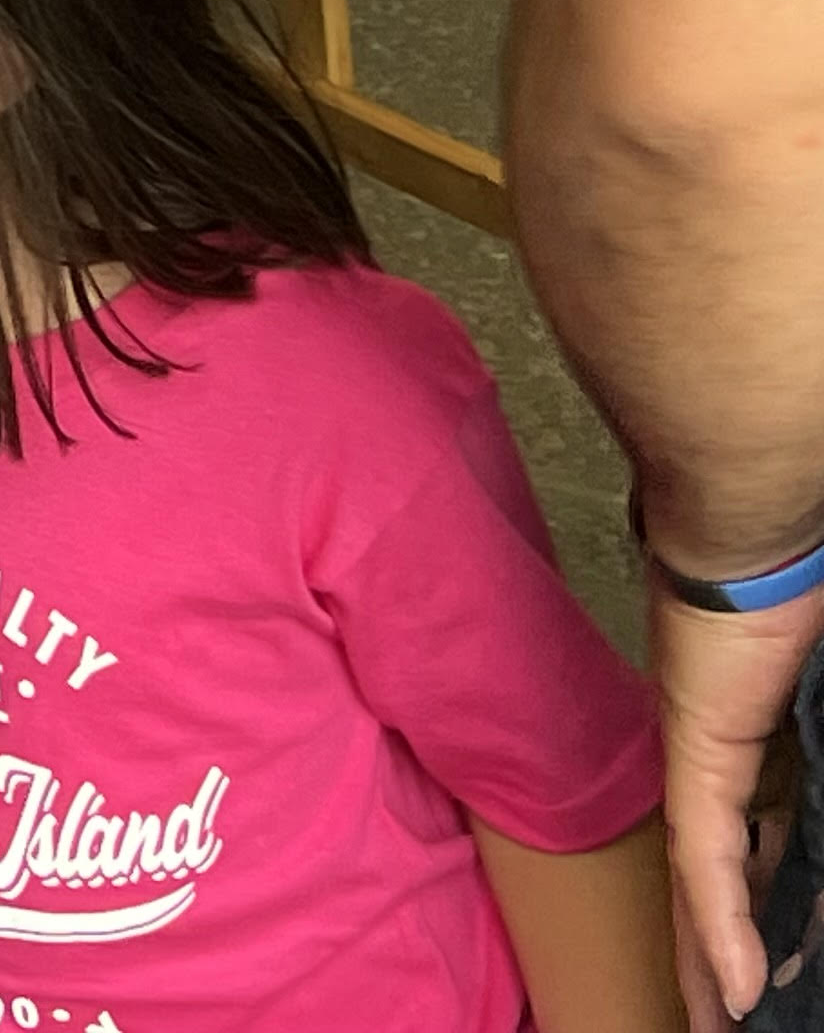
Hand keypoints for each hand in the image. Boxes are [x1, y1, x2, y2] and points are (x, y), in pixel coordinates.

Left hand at [650, 574, 823, 1023]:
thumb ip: (814, 744)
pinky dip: (720, 927)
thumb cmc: (804, 589)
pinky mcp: (697, 756)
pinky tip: (730, 989)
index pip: (769, 844)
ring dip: (710, 960)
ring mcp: (708, 760)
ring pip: (705, 886)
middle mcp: (733, 760)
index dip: (773, 905)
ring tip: (715, 1025)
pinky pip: (708, 862)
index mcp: (772, 745)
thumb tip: (806, 774)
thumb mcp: (818, 701)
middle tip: (736, 1010)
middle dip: (734, 946)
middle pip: (732, 876)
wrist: (756, 526)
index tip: (788, 957)